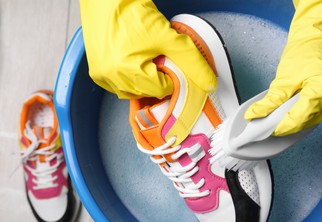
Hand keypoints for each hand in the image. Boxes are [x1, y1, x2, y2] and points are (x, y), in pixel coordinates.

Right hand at [80, 0, 216, 98]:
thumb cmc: (133, 12)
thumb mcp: (169, 37)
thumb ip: (192, 61)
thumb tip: (210, 83)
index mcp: (126, 70)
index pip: (161, 89)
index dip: (172, 77)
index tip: (173, 64)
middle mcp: (110, 76)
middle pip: (147, 92)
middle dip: (158, 79)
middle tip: (159, 59)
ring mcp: (101, 75)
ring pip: (132, 92)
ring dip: (144, 82)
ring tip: (146, 60)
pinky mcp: (95, 71)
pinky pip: (118, 86)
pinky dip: (129, 80)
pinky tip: (134, 63)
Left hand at [244, 0, 321, 135]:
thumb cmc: (308, 49)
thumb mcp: (285, 76)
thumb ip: (271, 100)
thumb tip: (255, 114)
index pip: (297, 120)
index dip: (279, 127)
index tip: (265, 129)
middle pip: (305, 123)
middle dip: (286, 123)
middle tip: (269, 120)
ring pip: (312, 121)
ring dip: (296, 119)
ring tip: (282, 111)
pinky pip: (321, 115)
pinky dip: (307, 113)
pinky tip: (297, 107)